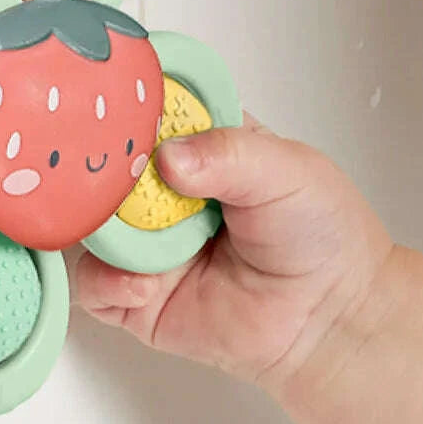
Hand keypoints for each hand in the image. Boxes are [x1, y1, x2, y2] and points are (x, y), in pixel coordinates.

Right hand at [75, 115, 394, 386]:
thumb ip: (229, 154)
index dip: (126, 104)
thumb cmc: (320, 234)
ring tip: (132, 234)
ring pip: (91, 223)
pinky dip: (109, 282)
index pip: (147, 112)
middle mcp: (162, 190)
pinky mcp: (135, 295)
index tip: (110, 102)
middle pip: (105, 165)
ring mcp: (145, 242)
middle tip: (104, 172)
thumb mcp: (287, 171)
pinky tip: (145, 285)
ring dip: (103, 227)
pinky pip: (94, 284)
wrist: (330, 321)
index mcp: (197, 145)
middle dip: (97, 167)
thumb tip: (169, 157)